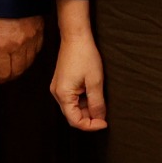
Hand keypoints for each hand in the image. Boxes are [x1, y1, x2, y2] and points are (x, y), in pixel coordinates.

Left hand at [0, 15, 44, 83]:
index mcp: (1, 45)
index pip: (3, 74)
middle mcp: (18, 45)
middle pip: (17, 72)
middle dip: (8, 76)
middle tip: (2, 73)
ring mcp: (32, 39)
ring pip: (28, 64)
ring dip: (19, 67)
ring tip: (11, 63)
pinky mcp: (40, 32)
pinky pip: (37, 52)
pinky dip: (30, 56)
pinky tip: (23, 52)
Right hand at [49, 0, 105, 130]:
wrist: (75, 36)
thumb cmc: (85, 56)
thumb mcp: (95, 82)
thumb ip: (97, 103)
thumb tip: (99, 119)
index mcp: (63, 95)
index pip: (75, 121)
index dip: (90, 126)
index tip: (104, 123)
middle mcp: (56, 94)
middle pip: (72, 116)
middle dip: (89, 118)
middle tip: (105, 115)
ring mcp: (58, 88)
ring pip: (73, 108)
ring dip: (87, 109)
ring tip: (100, 101)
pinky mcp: (61, 83)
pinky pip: (72, 99)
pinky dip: (83, 101)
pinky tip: (93, 94)